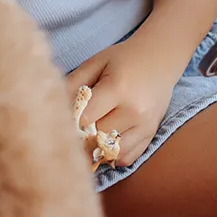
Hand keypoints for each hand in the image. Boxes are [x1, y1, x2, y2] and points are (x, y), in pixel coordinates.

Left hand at [65, 37, 184, 169]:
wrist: (160, 58)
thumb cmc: (123, 59)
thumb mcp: (96, 62)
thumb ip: (73, 84)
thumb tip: (55, 110)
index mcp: (118, 89)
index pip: (85, 118)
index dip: (71, 119)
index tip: (66, 116)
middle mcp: (134, 111)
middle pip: (97, 137)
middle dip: (82, 134)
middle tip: (74, 127)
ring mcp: (145, 126)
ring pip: (111, 153)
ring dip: (96, 148)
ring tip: (89, 136)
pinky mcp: (151, 135)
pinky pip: (126, 158)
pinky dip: (112, 155)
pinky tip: (106, 141)